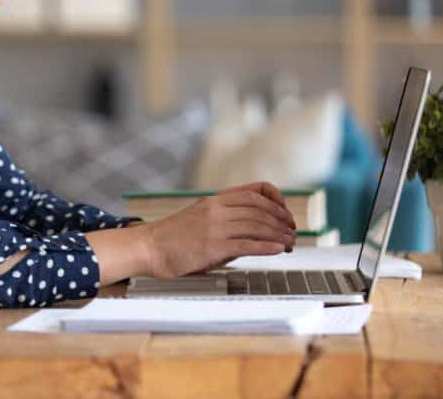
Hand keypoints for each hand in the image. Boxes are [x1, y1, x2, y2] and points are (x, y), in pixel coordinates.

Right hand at [139, 181, 296, 278]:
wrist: (150, 247)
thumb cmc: (174, 236)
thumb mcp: (200, 217)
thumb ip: (226, 218)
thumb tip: (254, 229)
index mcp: (214, 199)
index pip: (255, 191)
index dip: (276, 201)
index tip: (285, 214)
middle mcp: (217, 209)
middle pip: (261, 209)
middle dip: (282, 221)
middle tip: (292, 233)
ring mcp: (215, 227)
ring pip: (258, 225)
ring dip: (279, 235)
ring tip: (290, 244)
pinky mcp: (213, 247)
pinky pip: (247, 244)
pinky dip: (267, 247)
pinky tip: (278, 250)